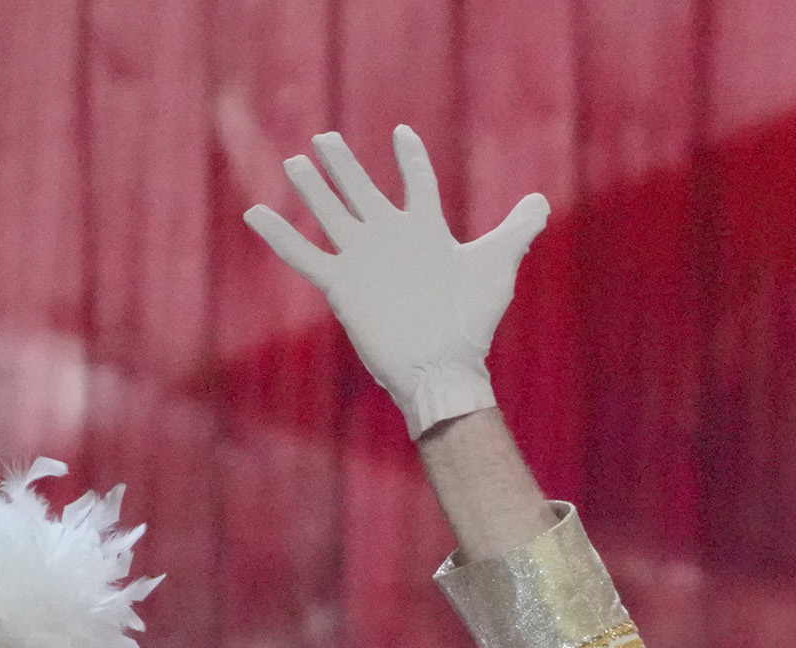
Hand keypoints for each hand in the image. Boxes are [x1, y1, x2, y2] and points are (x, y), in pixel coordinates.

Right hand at [245, 126, 550, 437]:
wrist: (442, 366)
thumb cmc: (472, 321)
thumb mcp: (495, 266)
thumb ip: (516, 230)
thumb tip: (541, 200)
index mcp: (425, 231)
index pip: (417, 184)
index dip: (411, 159)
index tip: (402, 133)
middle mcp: (390, 239)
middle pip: (361, 190)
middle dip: (344, 164)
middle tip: (326, 138)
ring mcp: (362, 259)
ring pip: (331, 213)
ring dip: (313, 188)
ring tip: (295, 161)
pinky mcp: (341, 284)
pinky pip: (303, 255)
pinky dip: (279, 236)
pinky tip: (255, 213)